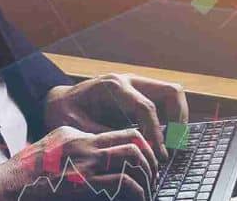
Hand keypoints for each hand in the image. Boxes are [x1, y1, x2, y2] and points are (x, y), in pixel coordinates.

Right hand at [0, 126, 157, 199]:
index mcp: (74, 134)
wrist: (6, 186)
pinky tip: (138, 198)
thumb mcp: (47, 151)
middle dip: (150, 156)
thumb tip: (92, 159)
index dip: (140, 145)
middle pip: (132, 139)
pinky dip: (137, 191)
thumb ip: (69, 148)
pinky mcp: (86, 182)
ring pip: (133, 157)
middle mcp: (83, 143)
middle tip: (154, 174)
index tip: (148, 160)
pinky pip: (124, 182)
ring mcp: (85, 162)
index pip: (119, 131)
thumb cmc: (22, 174)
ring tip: (148, 187)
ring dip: (146, 173)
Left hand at [43, 74, 188, 159]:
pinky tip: (161, 141)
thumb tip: (131, 152)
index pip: (146, 107)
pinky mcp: (139, 95)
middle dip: (178, 120)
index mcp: (113, 87)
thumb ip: (104, 137)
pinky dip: (169, 120)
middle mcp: (129, 81)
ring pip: (172, 95)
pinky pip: (164, 103)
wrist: (59, 101)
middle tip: (172, 147)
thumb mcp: (78, 127)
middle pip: (171, 92)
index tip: (158, 155)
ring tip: (170, 145)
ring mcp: (136, 86)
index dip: (156, 133)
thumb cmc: (64, 113)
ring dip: (178, 120)